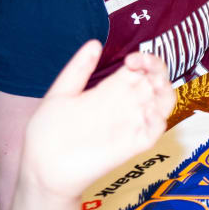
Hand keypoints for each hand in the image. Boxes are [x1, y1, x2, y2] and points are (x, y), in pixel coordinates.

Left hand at [20, 43, 174, 200]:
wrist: (42, 167)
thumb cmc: (47, 133)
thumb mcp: (60, 94)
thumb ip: (79, 69)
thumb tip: (96, 42)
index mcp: (109, 92)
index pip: (140, 70)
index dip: (145, 59)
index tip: (132, 58)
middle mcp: (124, 106)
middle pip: (156, 82)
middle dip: (158, 69)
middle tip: (144, 65)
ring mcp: (130, 125)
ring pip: (163, 104)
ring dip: (166, 90)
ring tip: (156, 83)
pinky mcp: (132, 146)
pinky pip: (155, 131)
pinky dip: (159, 119)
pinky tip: (149, 110)